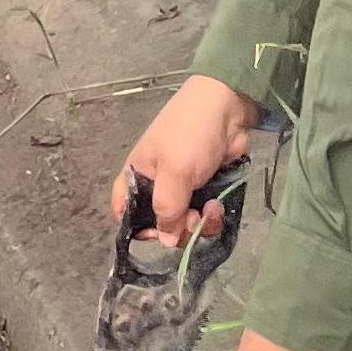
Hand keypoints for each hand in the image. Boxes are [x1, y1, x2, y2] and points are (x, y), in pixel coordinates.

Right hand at [119, 75, 261, 245]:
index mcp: (138, 175)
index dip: (134, 228)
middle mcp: (158, 185)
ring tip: (210, 209)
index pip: (124, 210)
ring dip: (199, 225)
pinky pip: (205, 217)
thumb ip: (166, 210)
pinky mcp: (206, 190)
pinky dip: (212, 217)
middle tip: (191, 218)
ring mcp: (184, 189)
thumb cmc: (190, 134)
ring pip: (185, 224)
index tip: (154, 235)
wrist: (228, 109)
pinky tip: (218, 205)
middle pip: (159, 225)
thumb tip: (165, 241)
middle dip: (177, 229)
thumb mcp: (174, 172)